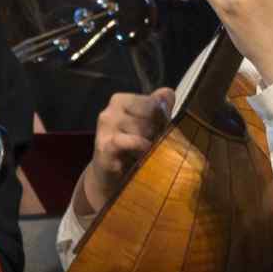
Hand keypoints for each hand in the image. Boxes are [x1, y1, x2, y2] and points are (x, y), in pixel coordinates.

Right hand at [77, 89, 172, 217]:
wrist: (110, 178)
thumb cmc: (132, 149)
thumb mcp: (148, 126)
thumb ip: (160, 108)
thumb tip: (168, 93)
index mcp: (120, 101)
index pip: (153, 101)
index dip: (161, 117)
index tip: (158, 130)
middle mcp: (109, 112)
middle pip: (149, 114)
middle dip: (155, 130)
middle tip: (150, 143)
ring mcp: (105, 130)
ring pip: (142, 128)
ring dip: (149, 142)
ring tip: (144, 152)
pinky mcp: (104, 147)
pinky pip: (130, 141)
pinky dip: (140, 147)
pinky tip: (142, 155)